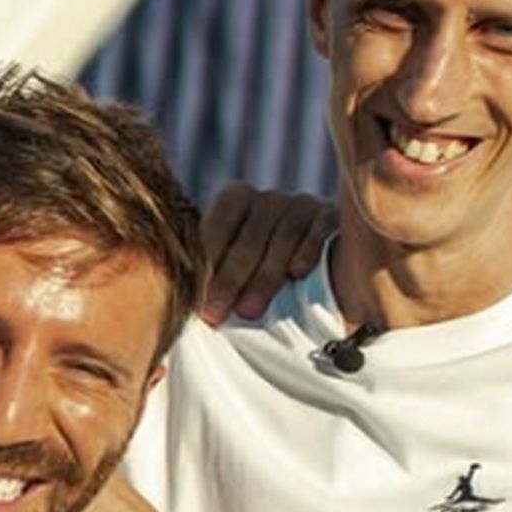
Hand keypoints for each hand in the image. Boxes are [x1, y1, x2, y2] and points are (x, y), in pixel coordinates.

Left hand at [200, 181, 335, 323]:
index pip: (219, 221)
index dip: (208, 260)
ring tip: (249, 311)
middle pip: (250, 234)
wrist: (318, 278)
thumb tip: (180, 297)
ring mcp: (303, 204)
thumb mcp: (232, 269)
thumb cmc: (260, 276)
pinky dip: (307, 250)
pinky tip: (296, 274)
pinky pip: (318, 230)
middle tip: (216, 313)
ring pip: (283, 235)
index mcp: (237, 198)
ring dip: (264, 276)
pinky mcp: (332, 216)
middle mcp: (270, 198)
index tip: (197, 297)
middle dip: (231, 278)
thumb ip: (210, 272)